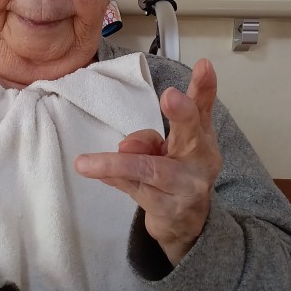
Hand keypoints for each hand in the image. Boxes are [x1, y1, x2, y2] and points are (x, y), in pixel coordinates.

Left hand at [74, 59, 221, 265]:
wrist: (184, 225)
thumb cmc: (174, 172)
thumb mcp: (165, 150)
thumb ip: (147, 139)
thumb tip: (127, 147)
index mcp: (201, 137)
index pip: (203, 108)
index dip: (205, 87)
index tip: (203, 65)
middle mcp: (200, 160)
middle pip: (192, 134)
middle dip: (182, 113)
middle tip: (171, 95)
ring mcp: (187, 188)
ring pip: (151, 170)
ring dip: (116, 164)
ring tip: (85, 163)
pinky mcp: (169, 210)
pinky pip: (135, 190)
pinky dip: (112, 178)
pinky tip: (93, 171)